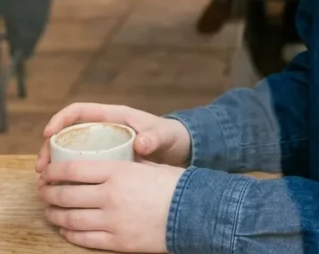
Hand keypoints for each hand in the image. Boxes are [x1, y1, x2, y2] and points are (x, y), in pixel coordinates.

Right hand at [36, 103, 191, 173]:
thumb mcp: (163, 135)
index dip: (61, 119)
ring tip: (45, 182)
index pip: (80, 111)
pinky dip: (67, 177)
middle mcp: (105, 130)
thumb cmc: (170, 136)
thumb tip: (141, 143)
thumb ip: (154, 137)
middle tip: (41, 168)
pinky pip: (80, 167)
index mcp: (115, 117)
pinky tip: (61, 191)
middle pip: (68, 134)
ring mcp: (103, 146)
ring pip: (70, 152)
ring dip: (55, 164)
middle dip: (50, 148)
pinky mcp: (104, 163)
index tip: (48, 134)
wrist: (178, 150)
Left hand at [38, 159, 183, 252]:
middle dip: (49, 192)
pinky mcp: (115, 241)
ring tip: (49, 209)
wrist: (192, 212)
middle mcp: (110, 195)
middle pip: (66, 194)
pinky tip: (65, 228)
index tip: (47, 170)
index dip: (54, 170)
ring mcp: (110, 220)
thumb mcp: (148, 166)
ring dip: (54, 213)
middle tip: (43, 190)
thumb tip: (106, 160)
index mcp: (118, 172)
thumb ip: (125, 164)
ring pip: (70, 218)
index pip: (74, 169)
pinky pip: (82, 238)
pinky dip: (68, 232)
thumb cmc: (173, 185)